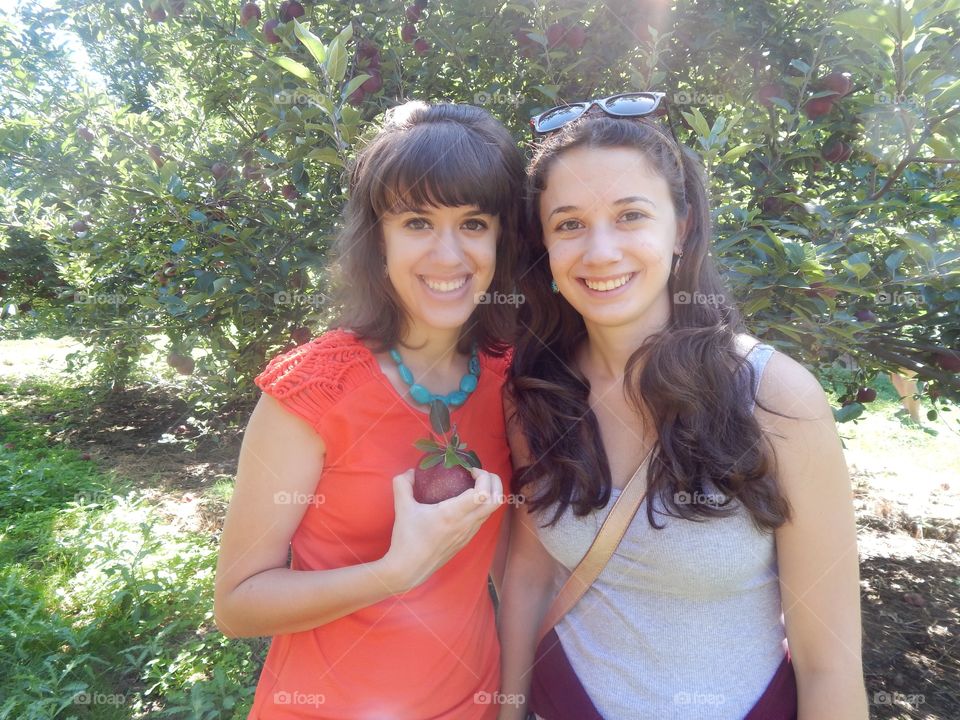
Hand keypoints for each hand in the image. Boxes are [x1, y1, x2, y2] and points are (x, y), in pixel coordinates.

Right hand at [380, 466, 503, 592]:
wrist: (408, 569)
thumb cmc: (406, 539)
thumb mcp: (402, 508)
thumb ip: (403, 485)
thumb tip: (410, 472)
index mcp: (453, 514)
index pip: (483, 493)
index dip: (483, 476)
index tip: (469, 470)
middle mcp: (466, 524)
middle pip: (497, 500)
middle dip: (494, 481)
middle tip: (478, 473)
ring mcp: (469, 533)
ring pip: (492, 511)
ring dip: (490, 493)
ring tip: (474, 484)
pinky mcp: (467, 540)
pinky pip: (483, 519)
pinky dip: (482, 505)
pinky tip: (466, 502)